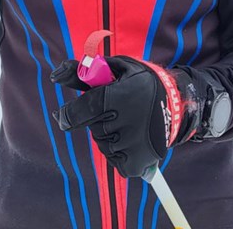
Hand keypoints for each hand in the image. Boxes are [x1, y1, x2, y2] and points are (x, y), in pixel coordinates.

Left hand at [51, 55, 202, 177]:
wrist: (177, 103)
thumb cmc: (142, 82)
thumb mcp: (117, 68)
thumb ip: (85, 72)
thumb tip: (55, 75)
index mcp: (117, 97)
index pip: (78, 113)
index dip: (68, 114)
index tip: (65, 115)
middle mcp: (124, 122)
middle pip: (93, 128)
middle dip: (99, 119)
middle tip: (117, 111)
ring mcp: (131, 144)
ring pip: (103, 143)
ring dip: (110, 135)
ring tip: (129, 123)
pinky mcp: (135, 163)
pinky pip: (115, 160)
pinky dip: (120, 151)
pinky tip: (132, 138)